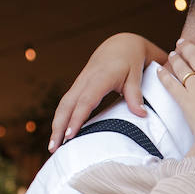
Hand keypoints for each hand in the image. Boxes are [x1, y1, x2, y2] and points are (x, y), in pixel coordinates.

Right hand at [50, 33, 167, 150]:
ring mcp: (79, 83)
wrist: (121, 45)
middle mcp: (85, 80)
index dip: (77, 118)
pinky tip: (59, 135)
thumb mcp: (136, 75)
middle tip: (54, 148)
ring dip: (56, 125)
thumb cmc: (131, 61)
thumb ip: (136, 94)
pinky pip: (66, 104)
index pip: (86, 101)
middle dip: (59, 126)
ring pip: (63, 105)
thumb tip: (141, 115)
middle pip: (67, 105)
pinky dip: (60, 119)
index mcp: (100, 77)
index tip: (70, 135)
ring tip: (53, 147)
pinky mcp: (78, 87)